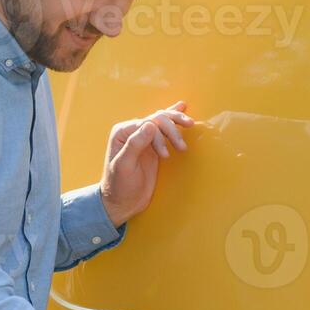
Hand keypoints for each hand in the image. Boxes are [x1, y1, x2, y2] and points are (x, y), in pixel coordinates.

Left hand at [99, 101, 195, 227]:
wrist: (123, 202)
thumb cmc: (119, 186)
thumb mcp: (124, 166)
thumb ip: (134, 144)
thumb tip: (150, 124)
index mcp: (122, 132)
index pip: (147, 124)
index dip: (159, 136)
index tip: (165, 155)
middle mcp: (132, 131)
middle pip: (157, 119)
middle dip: (171, 130)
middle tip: (182, 147)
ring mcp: (143, 137)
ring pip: (162, 120)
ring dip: (177, 122)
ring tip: (190, 125)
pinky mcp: (153, 146)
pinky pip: (164, 129)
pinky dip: (174, 119)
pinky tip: (181, 108)